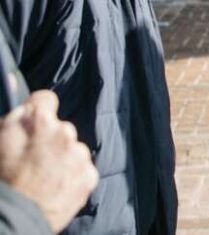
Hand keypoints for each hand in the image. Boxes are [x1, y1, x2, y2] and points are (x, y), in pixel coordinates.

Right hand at [0, 90, 97, 231]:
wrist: (10, 220)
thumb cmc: (0, 181)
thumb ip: (14, 121)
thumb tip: (22, 108)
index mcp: (37, 120)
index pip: (45, 99)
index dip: (38, 109)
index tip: (34, 120)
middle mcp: (63, 132)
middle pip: (60, 128)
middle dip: (48, 140)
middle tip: (33, 159)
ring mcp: (78, 154)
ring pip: (72, 150)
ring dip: (62, 159)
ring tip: (42, 179)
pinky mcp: (89, 175)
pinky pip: (81, 170)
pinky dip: (71, 177)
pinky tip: (54, 188)